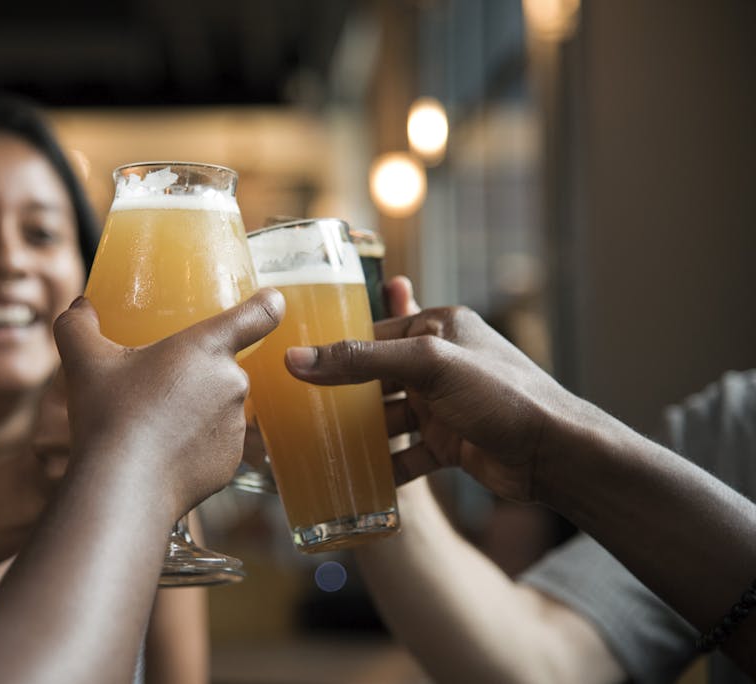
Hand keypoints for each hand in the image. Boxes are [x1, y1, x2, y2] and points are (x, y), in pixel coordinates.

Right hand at [52, 289, 283, 515]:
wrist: (124, 487)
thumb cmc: (109, 415)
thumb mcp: (84, 361)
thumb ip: (78, 325)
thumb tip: (79, 307)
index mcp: (207, 347)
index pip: (257, 315)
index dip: (267, 304)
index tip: (270, 301)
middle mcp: (233, 383)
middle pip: (222, 367)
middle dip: (195, 374)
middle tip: (156, 387)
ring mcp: (236, 426)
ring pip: (218, 407)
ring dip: (196, 410)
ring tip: (153, 424)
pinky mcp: (231, 463)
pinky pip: (216, 444)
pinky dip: (195, 446)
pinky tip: (162, 453)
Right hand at [284, 297, 586, 502]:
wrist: (556, 455)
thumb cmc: (501, 395)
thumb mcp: (427, 365)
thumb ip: (362, 361)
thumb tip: (297, 359)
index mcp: (439, 327)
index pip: (374, 333)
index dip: (335, 349)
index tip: (293, 367)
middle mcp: (440, 363)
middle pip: (377, 378)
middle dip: (342, 396)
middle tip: (298, 411)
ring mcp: (445, 405)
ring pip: (389, 418)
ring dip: (361, 434)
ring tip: (318, 447)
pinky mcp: (451, 443)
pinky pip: (407, 453)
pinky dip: (385, 466)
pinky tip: (358, 479)